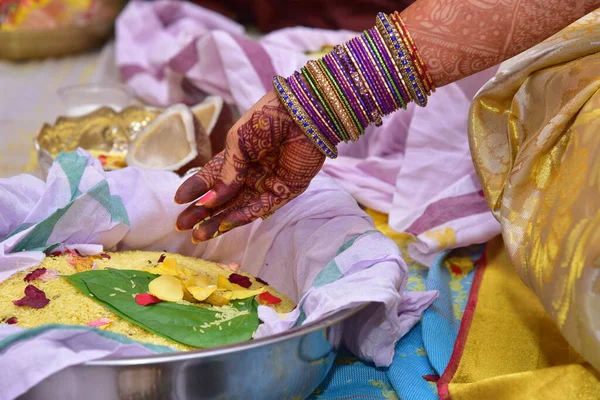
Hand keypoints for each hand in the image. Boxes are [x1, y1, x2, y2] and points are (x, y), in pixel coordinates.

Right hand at [174, 91, 325, 242]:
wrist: (302, 113)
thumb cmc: (267, 119)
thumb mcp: (237, 141)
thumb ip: (226, 172)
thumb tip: (209, 201)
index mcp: (238, 155)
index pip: (212, 176)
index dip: (195, 188)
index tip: (178, 201)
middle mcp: (251, 172)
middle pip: (223, 198)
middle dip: (201, 213)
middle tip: (181, 226)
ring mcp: (267, 183)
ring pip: (238, 208)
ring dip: (218, 222)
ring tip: (197, 235)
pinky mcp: (285, 191)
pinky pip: (260, 209)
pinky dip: (240, 217)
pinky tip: (222, 224)